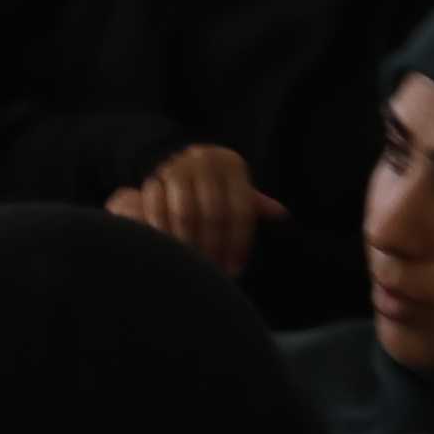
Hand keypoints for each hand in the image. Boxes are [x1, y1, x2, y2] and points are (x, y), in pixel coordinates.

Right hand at [101, 143, 277, 274]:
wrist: (181, 166)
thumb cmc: (216, 187)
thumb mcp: (237, 191)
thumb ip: (254, 205)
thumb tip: (280, 213)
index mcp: (231, 164)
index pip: (240, 209)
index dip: (239, 243)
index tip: (235, 270)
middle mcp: (204, 160)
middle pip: (213, 213)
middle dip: (214, 247)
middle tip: (213, 273)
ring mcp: (176, 167)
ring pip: (185, 213)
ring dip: (188, 246)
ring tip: (192, 268)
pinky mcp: (153, 179)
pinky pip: (157, 210)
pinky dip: (163, 235)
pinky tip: (169, 254)